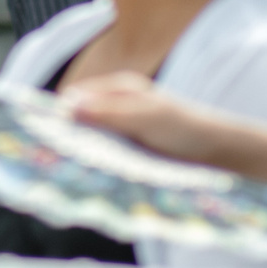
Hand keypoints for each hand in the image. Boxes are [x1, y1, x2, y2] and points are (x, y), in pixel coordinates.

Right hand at [62, 72, 227, 164]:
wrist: (221, 155)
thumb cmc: (186, 128)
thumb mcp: (147, 116)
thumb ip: (110, 112)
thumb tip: (68, 107)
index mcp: (119, 89)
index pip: (75, 97)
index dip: (59, 113)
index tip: (45, 135)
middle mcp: (118, 108)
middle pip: (80, 119)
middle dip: (68, 135)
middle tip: (57, 157)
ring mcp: (125, 131)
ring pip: (92, 140)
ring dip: (84, 153)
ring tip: (74, 170)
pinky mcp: (133, 153)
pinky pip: (106, 157)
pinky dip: (99, 165)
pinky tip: (97, 177)